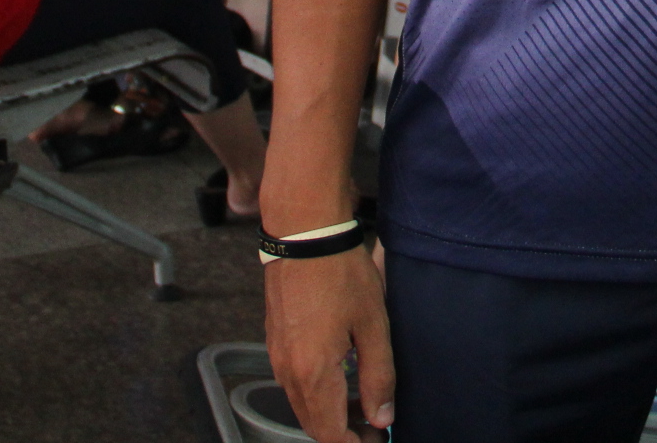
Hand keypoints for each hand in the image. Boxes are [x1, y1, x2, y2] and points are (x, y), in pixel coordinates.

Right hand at [264, 248, 393, 441]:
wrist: (304, 233)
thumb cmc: (341, 274)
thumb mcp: (373, 326)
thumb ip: (378, 377)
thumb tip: (382, 418)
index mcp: (313, 373)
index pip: (330, 434)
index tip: (378, 439)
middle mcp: (288, 371)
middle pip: (312, 424)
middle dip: (343, 433)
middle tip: (374, 424)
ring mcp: (277, 356)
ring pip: (302, 404)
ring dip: (330, 413)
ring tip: (362, 400)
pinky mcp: (274, 340)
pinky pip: (293, 381)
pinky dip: (316, 391)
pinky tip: (340, 374)